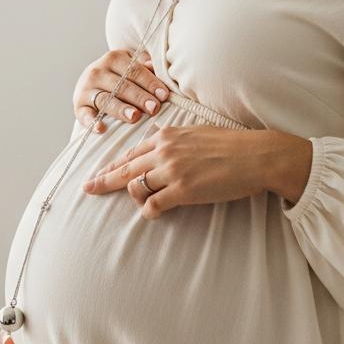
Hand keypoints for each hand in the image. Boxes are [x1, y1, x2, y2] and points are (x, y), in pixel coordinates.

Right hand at [72, 48, 171, 133]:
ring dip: (120, 109)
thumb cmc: (120, 76)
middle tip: (154, 108)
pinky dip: (92, 122)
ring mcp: (86, 89)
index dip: (150, 82)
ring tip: (134, 116)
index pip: (134, 70)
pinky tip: (101, 129)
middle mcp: (97, 71)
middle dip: (139, 97)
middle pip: (121, 86)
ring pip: (105, 100)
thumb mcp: (131, 65)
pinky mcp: (79, 106)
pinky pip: (85, 115)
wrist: (91, 84)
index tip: (164, 95)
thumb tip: (154, 66)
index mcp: (114, 58)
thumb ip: (144, 66)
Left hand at [82, 124, 312, 217]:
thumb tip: (159, 140)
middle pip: (124, 169)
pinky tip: (156, 212)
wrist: (254, 156)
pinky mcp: (182, 191)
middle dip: (103, 180)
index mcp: (166, 136)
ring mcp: (171, 171)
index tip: (101, 172)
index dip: (114, 164)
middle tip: (88, 188)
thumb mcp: (196, 132)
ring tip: (144, 202)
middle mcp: (163, 151)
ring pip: (136, 187)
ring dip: (135, 197)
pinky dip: (150, 211)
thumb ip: (174, 138)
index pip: (131, 152)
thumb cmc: (230, 145)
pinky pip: (152, 205)